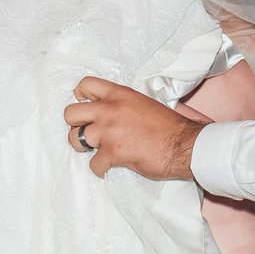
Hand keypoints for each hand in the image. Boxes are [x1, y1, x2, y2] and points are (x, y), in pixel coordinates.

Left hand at [64, 77, 201, 181]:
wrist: (184, 145)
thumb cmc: (169, 127)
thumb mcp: (143, 103)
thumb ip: (122, 105)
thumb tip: (110, 113)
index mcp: (119, 95)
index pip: (85, 85)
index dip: (79, 97)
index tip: (84, 106)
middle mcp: (110, 110)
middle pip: (70, 113)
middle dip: (76, 124)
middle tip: (87, 131)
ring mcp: (109, 131)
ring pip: (75, 139)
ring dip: (84, 148)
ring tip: (97, 150)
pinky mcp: (112, 153)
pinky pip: (93, 164)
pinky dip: (100, 168)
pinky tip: (109, 166)